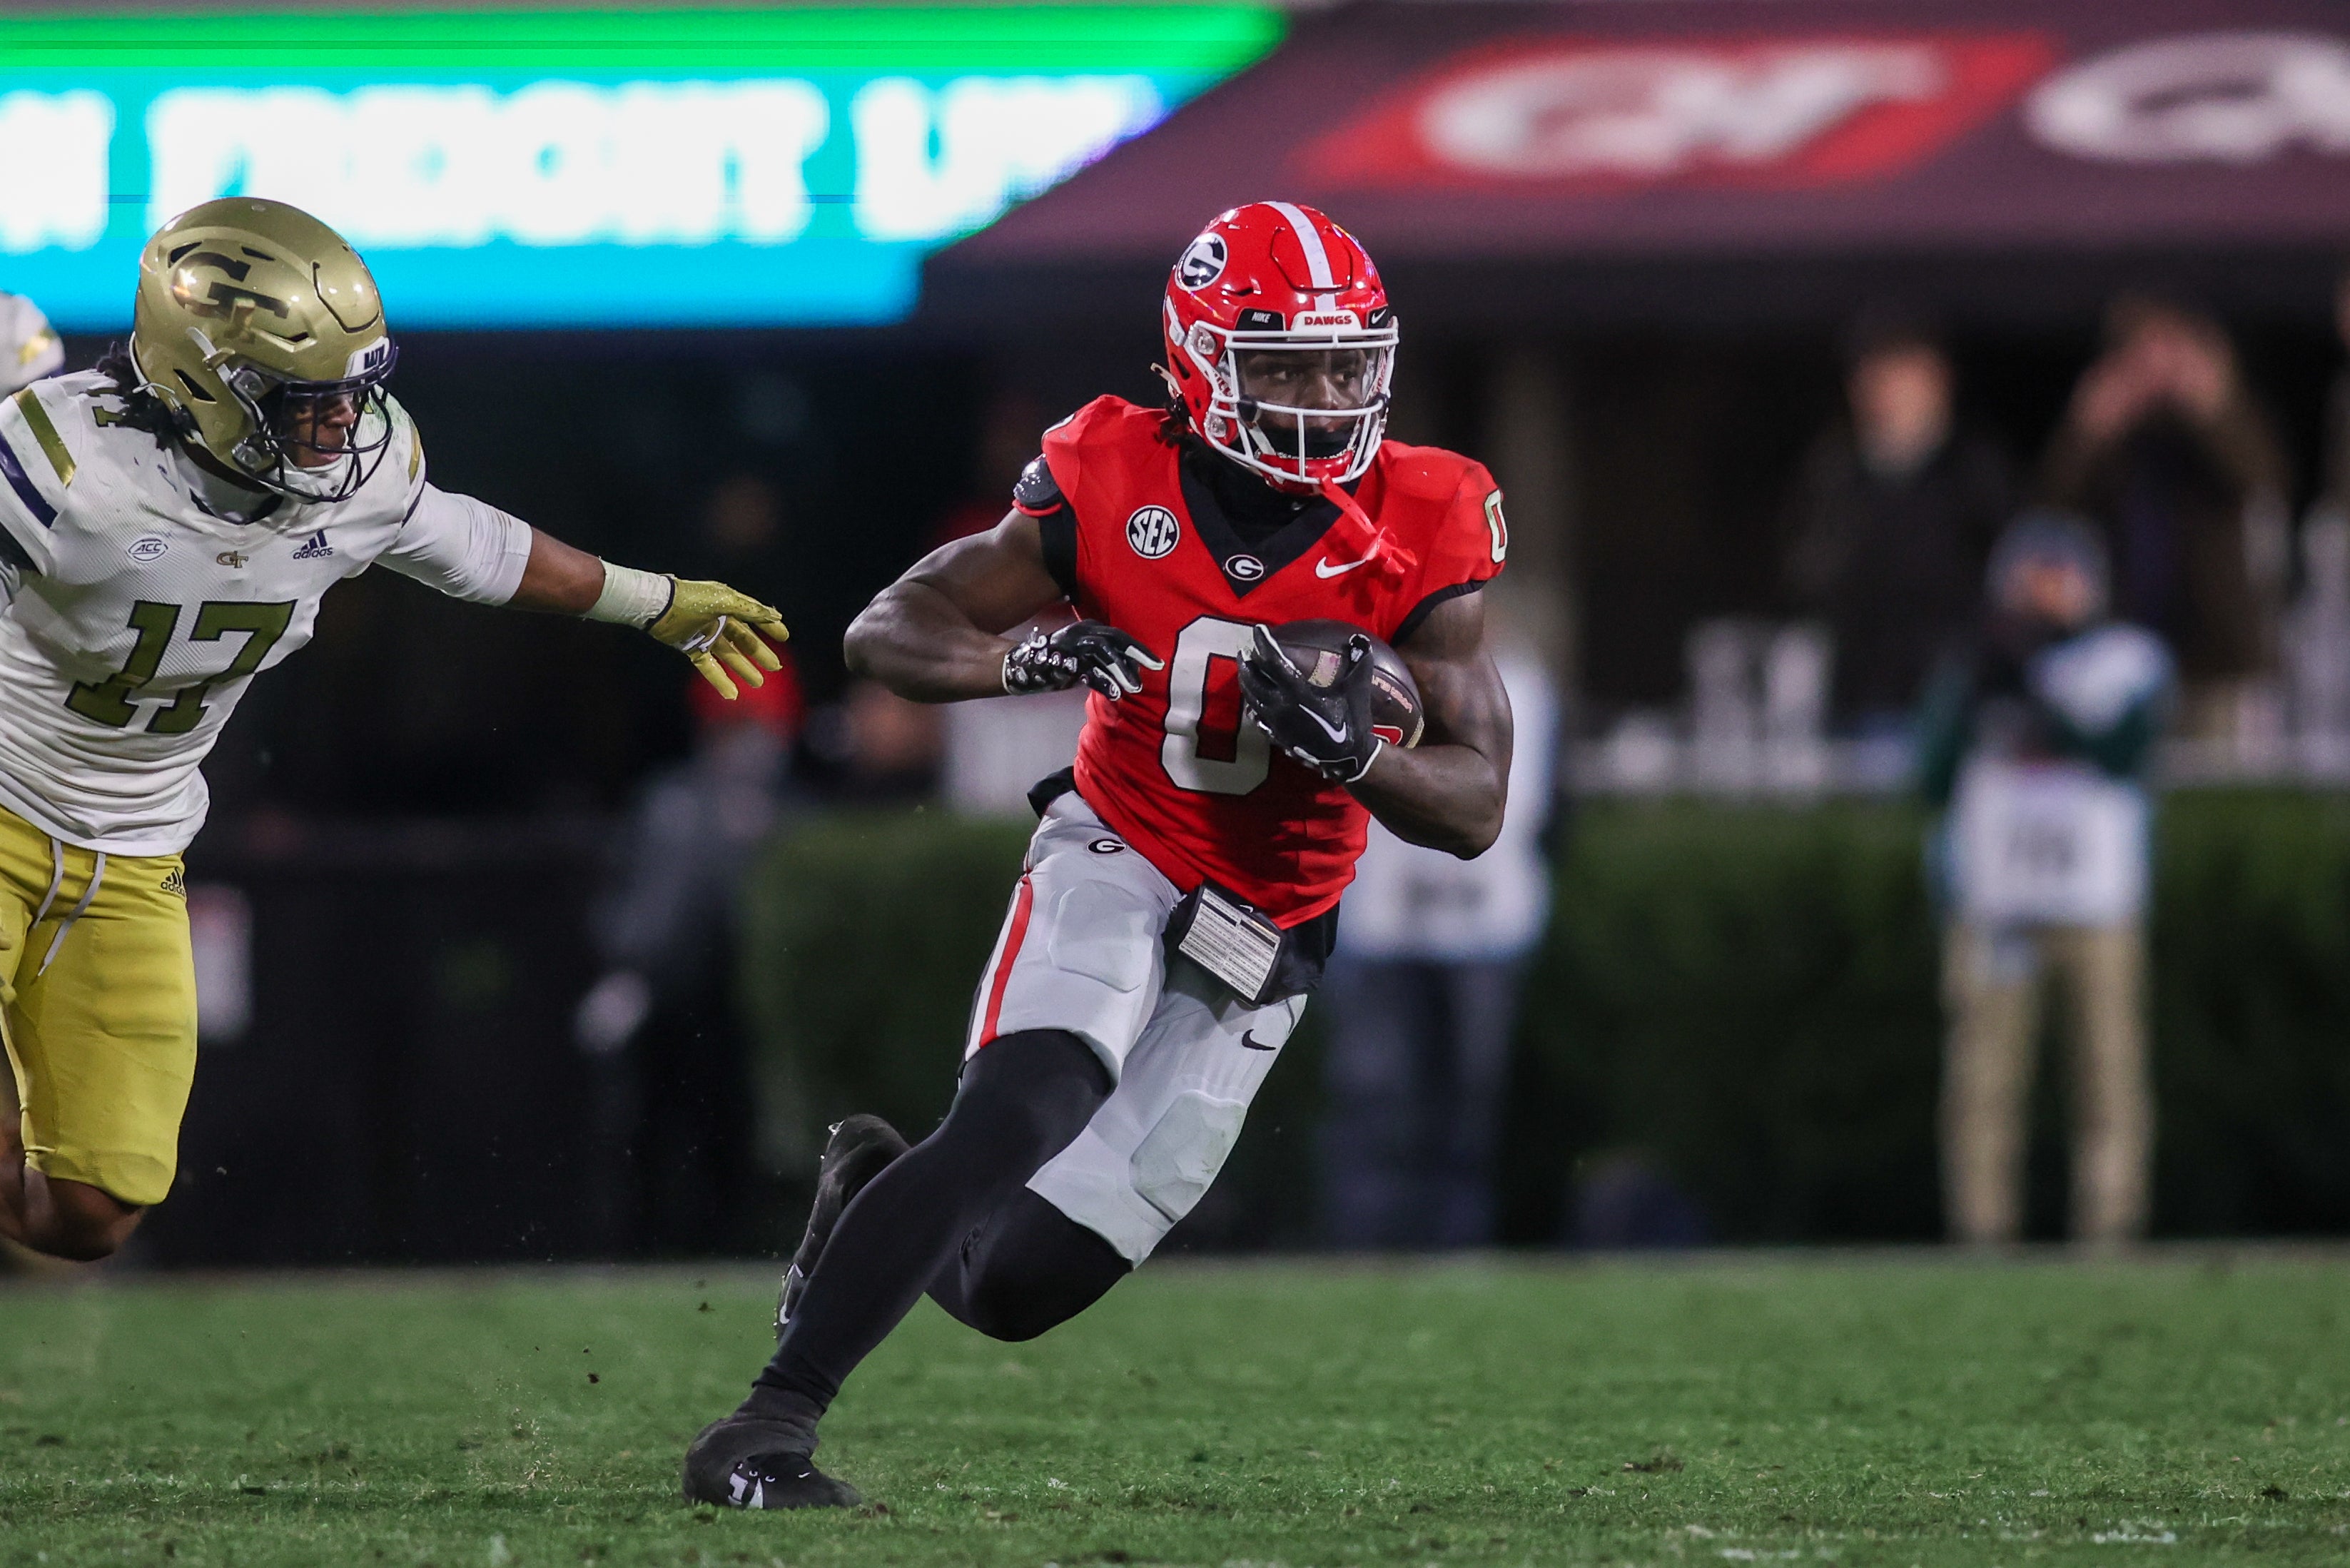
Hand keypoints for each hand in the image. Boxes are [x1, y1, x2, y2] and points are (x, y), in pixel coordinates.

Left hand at [651, 579, 788, 698]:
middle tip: (775, 667)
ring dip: (743, 668)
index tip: (784, 637)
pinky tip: (732, 694)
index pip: (753, 616)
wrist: (656, 606)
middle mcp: (718, 618)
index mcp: (727, 603)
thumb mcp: (724, 601)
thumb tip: (776, 615)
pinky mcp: (691, 647)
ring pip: (729, 655)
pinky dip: (720, 680)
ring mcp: (705, 634)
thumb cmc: (690, 599)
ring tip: (759, 683)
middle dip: (759, 653)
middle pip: (743, 639)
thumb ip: (750, 610)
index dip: (769, 626)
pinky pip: (709, 666)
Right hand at [1002, 620, 1163, 698]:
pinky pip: (1087, 670)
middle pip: (1116, 640)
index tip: (1157, 663)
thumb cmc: (1059, 663)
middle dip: (1138, 654)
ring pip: (1104, 653)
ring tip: (1135, 688)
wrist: (1022, 666)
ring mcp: (1072, 644)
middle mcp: (1082, 632)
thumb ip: (1106, 663)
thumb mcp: (1086, 659)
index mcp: (1090, 629)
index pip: (1120, 637)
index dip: (1140, 650)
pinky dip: (1103, 682)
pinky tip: (1115, 694)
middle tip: (1157, 668)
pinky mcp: (1062, 660)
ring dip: (1121, 670)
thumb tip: (1131, 673)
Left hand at [1236, 624, 1381, 783]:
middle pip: (1254, 681)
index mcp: (1297, 693)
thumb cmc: (1353, 721)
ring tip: (1244, 673)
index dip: (1264, 644)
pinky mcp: (1278, 737)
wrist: (1349, 759)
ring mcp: (1277, 724)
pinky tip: (1251, 705)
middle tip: (1243, 651)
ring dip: (1246, 684)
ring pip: (1252, 700)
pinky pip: (1258, 720)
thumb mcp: (1358, 689)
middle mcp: (1281, 707)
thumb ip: (1360, 661)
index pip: (1274, 662)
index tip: (1257, 630)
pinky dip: (1253, 708)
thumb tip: (1359, 638)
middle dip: (1247, 665)